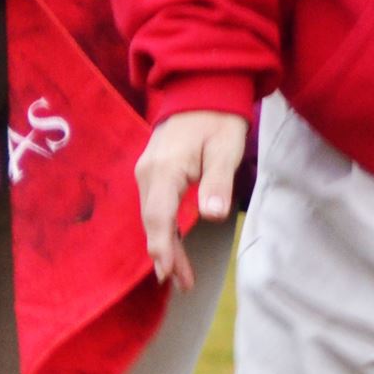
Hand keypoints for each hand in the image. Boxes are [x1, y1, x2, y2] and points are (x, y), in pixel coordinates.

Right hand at [135, 110, 248, 289]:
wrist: (202, 89)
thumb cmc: (218, 119)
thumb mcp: (225, 148)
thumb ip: (217, 181)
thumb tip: (212, 214)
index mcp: (165, 169)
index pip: (159, 216)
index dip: (163, 247)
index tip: (167, 274)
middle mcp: (149, 172)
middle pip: (153, 221)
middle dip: (165, 254)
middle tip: (182, 284)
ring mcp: (148, 171)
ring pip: (153, 216)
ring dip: (165, 245)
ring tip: (179, 275)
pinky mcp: (154, 172)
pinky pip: (156, 206)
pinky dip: (164, 228)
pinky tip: (173, 246)